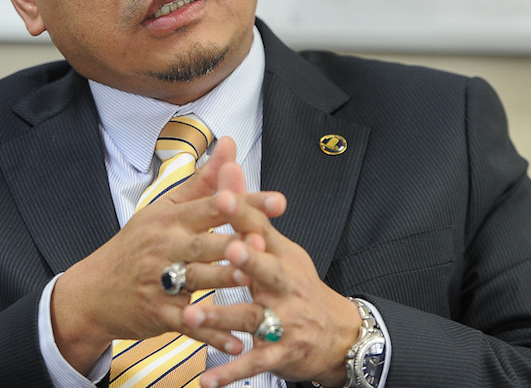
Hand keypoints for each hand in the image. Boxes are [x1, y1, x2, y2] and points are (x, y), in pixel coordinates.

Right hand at [51, 137, 284, 374]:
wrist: (94, 290)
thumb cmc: (136, 246)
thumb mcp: (164, 209)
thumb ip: (203, 181)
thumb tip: (230, 146)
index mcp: (169, 218)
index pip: (210, 206)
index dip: (243, 202)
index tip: (278, 201)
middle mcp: (164, 246)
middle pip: (205, 243)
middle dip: (235, 242)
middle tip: (264, 242)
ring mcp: (159, 280)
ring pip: (198, 281)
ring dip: (226, 283)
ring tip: (256, 286)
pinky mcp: (158, 313)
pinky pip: (190, 323)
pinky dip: (213, 333)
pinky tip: (237, 340)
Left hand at [183, 190, 361, 387]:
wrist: (337, 334)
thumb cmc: (297, 284)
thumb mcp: (280, 246)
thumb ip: (249, 212)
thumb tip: (228, 165)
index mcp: (280, 256)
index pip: (261, 228)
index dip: (244, 212)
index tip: (224, 194)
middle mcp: (284, 285)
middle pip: (266, 270)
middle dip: (248, 261)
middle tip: (228, 251)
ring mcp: (284, 320)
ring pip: (252, 317)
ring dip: (223, 318)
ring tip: (193, 317)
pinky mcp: (280, 352)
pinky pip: (252, 363)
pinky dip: (230, 372)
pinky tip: (205, 380)